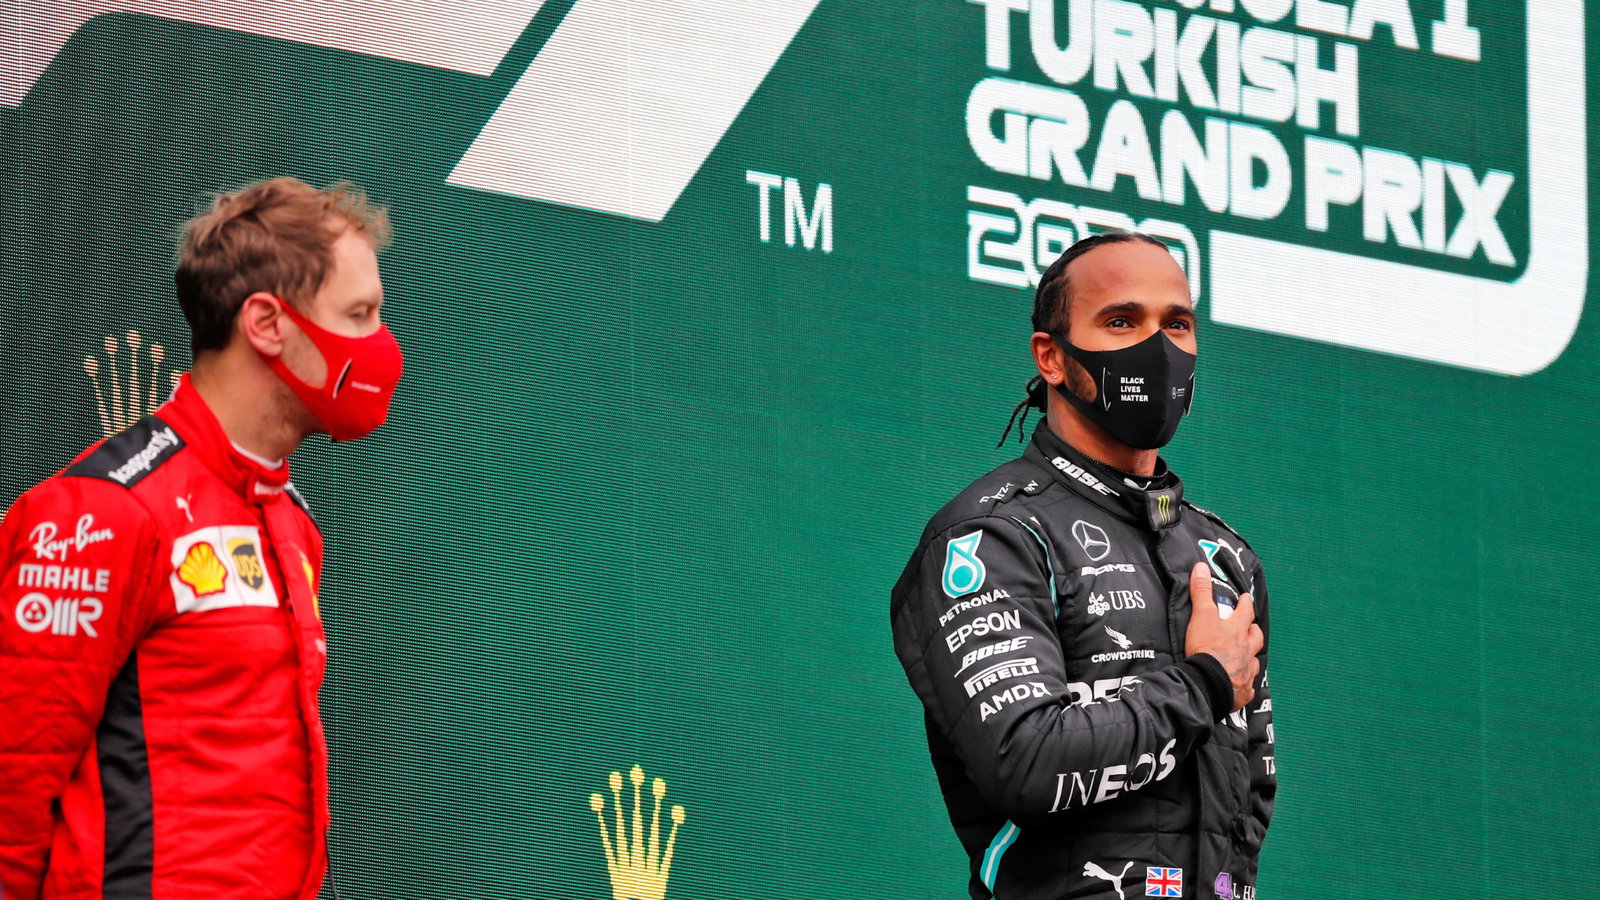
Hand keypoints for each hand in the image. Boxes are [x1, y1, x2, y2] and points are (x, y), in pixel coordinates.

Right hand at [1183, 562, 1262, 711]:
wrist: (1208, 681)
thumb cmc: (1206, 647)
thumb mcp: (1201, 615)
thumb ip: (1201, 592)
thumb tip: (1201, 567)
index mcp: (1237, 631)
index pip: (1245, 612)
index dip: (1246, 604)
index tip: (1246, 598)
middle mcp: (1246, 650)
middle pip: (1256, 637)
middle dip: (1253, 630)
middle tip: (1251, 627)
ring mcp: (1246, 671)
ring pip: (1254, 661)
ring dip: (1251, 657)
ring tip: (1247, 656)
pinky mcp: (1242, 690)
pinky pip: (1248, 687)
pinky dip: (1246, 685)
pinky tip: (1243, 685)